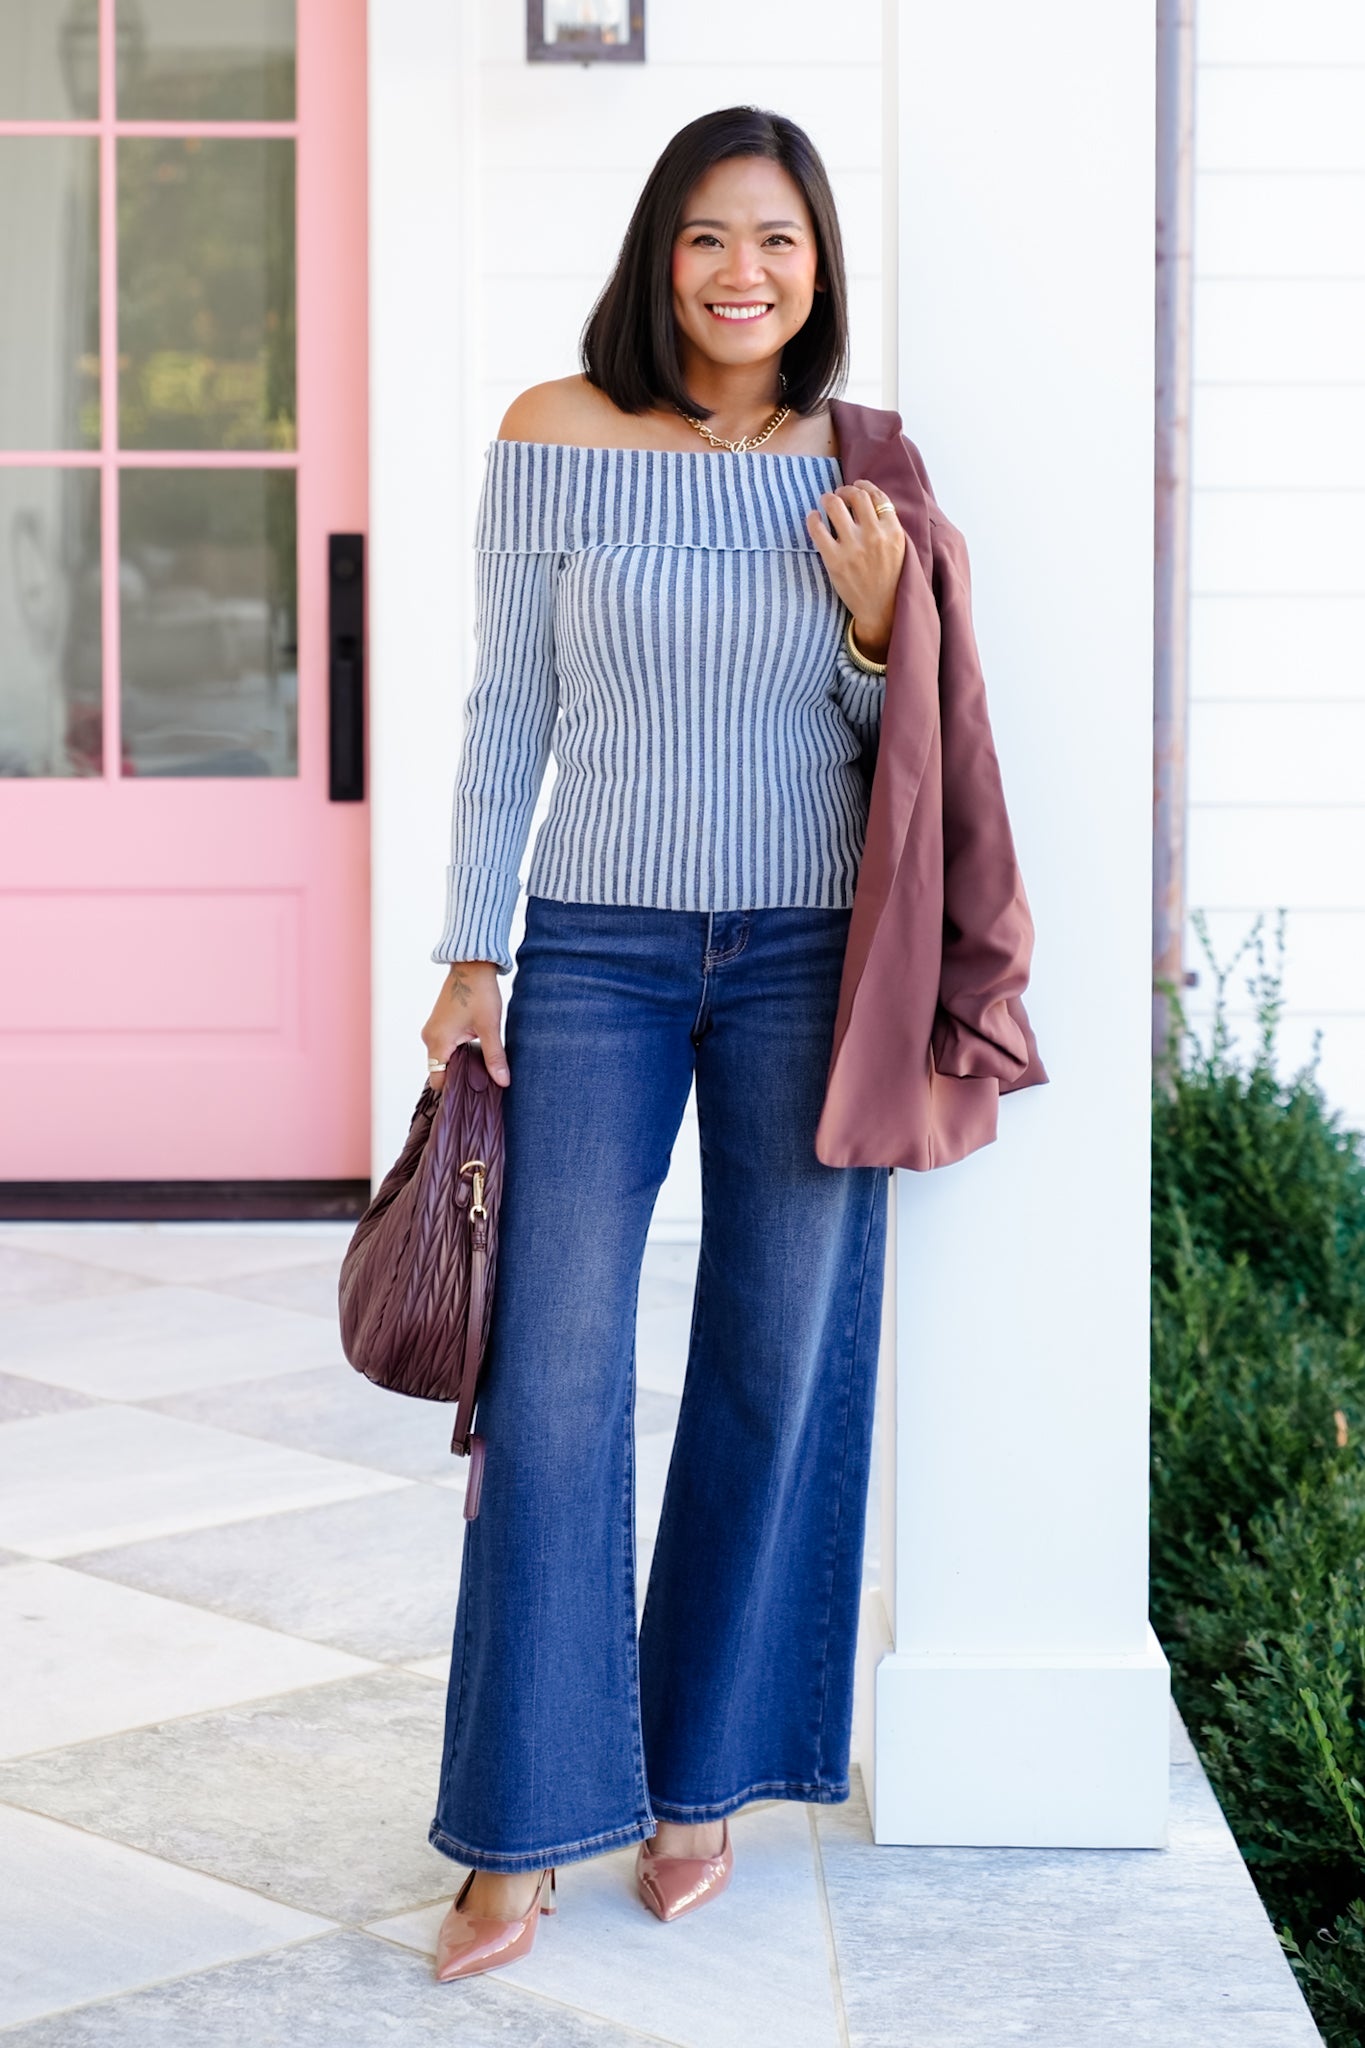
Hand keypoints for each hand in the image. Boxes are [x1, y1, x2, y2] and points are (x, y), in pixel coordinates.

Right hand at [422, 961, 508, 1090]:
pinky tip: (475, 1052)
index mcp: (437, 1042)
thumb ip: (494, 1057)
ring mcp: (433, 1030)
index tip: (473, 1094)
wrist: (472, 966)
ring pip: (443, 1058)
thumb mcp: (490, 1027)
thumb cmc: (479, 993)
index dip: (454, 1089)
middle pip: (440, 1071)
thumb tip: (503, 1082)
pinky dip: (457, 1053)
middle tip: (482, 1082)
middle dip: (458, 1077)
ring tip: (480, 1067)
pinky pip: (444, 1047)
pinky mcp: (439, 1024)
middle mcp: (430, 1038)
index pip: (437, 1080)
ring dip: (459, 1064)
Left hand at [805, 479, 906, 662]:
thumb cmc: (890, 578)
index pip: (877, 496)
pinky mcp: (835, 560)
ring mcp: (853, 547)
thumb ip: (888, 526)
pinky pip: (818, 529)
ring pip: (835, 505)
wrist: (882, 610)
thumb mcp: (899, 548)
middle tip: (839, 495)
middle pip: (856, 496)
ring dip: (828, 498)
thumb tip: (868, 501)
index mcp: (892, 531)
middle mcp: (873, 535)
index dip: (864, 486)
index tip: (856, 486)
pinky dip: (813, 518)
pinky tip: (813, 518)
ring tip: (826, 501)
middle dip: (845, 490)